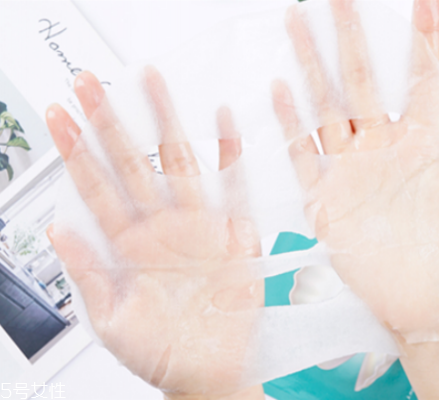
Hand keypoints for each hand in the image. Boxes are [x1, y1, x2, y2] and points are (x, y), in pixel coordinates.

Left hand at [46, 68, 263, 398]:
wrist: (208, 372)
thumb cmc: (161, 351)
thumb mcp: (112, 321)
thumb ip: (88, 274)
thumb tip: (58, 233)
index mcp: (130, 247)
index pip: (97, 188)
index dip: (77, 151)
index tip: (60, 115)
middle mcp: (162, 228)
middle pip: (132, 163)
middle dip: (110, 121)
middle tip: (91, 83)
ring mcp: (198, 226)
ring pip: (180, 164)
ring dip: (166, 123)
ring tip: (151, 82)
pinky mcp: (234, 234)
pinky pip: (234, 188)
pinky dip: (230, 155)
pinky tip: (222, 123)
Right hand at [272, 0, 438, 341]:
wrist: (429, 302)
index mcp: (423, 143)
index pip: (421, 78)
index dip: (423, 38)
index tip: (426, 0)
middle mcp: (382, 149)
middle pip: (361, 82)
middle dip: (351, 38)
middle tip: (338, 0)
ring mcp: (351, 170)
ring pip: (326, 108)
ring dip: (311, 68)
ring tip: (299, 25)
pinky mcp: (326, 197)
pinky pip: (304, 154)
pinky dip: (291, 125)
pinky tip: (281, 93)